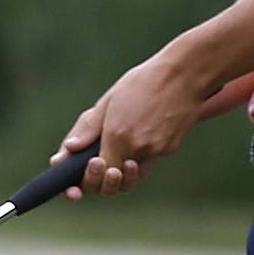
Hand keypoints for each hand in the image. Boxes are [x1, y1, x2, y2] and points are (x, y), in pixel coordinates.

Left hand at [50, 49, 203, 199]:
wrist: (184, 74)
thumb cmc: (144, 82)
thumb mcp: (109, 100)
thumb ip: (89, 128)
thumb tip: (69, 149)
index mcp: (118, 136)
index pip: (97, 171)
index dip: (89, 175)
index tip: (86, 169)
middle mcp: (137, 148)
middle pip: (116, 180)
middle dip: (105, 179)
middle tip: (100, 164)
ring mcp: (156, 151)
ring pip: (134, 172)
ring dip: (124, 169)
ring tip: (121, 151)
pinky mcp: (170, 149)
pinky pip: (150, 160)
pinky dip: (141, 154)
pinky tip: (142, 133)